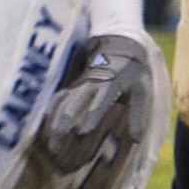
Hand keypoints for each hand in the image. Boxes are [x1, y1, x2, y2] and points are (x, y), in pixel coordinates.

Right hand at [39, 36, 151, 174]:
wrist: (119, 49)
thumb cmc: (132, 74)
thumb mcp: (142, 90)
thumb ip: (138, 113)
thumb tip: (136, 139)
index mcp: (111, 82)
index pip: (101, 99)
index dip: (91, 114)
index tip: (83, 131)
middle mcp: (92, 82)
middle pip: (76, 99)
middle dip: (66, 117)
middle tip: (57, 135)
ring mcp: (80, 83)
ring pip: (65, 99)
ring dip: (57, 117)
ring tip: (51, 137)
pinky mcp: (74, 86)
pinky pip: (60, 98)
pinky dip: (53, 110)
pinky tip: (46, 126)